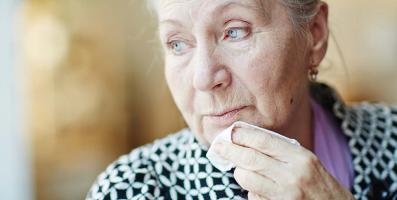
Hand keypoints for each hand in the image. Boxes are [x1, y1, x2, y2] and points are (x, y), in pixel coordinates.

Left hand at [213, 126, 354, 199]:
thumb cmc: (319, 184)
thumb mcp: (307, 162)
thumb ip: (281, 150)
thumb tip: (247, 138)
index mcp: (301, 157)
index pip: (264, 140)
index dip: (242, 135)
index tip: (230, 132)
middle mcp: (293, 175)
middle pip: (250, 159)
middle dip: (230, 151)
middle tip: (217, 146)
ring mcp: (285, 195)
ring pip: (247, 178)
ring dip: (240, 173)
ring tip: (242, 170)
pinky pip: (253, 196)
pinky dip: (251, 191)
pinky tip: (260, 189)